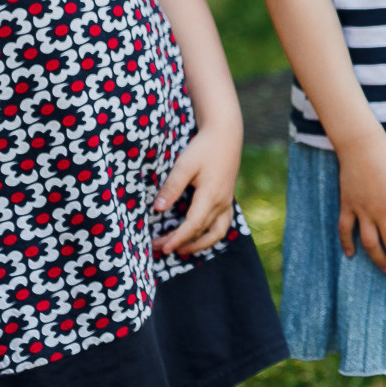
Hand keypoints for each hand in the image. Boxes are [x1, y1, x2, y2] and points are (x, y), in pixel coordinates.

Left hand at [154, 123, 243, 256]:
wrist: (226, 136)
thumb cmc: (203, 149)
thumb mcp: (184, 165)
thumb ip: (172, 187)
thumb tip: (158, 209)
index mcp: (211, 196)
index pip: (193, 225)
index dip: (177, 238)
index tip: (162, 247)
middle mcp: (221, 203)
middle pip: (202, 232)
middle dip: (181, 243)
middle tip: (159, 248)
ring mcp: (226, 202)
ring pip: (216, 233)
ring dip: (199, 244)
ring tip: (181, 250)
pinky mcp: (227, 199)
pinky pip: (222, 225)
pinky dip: (210, 235)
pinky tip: (198, 236)